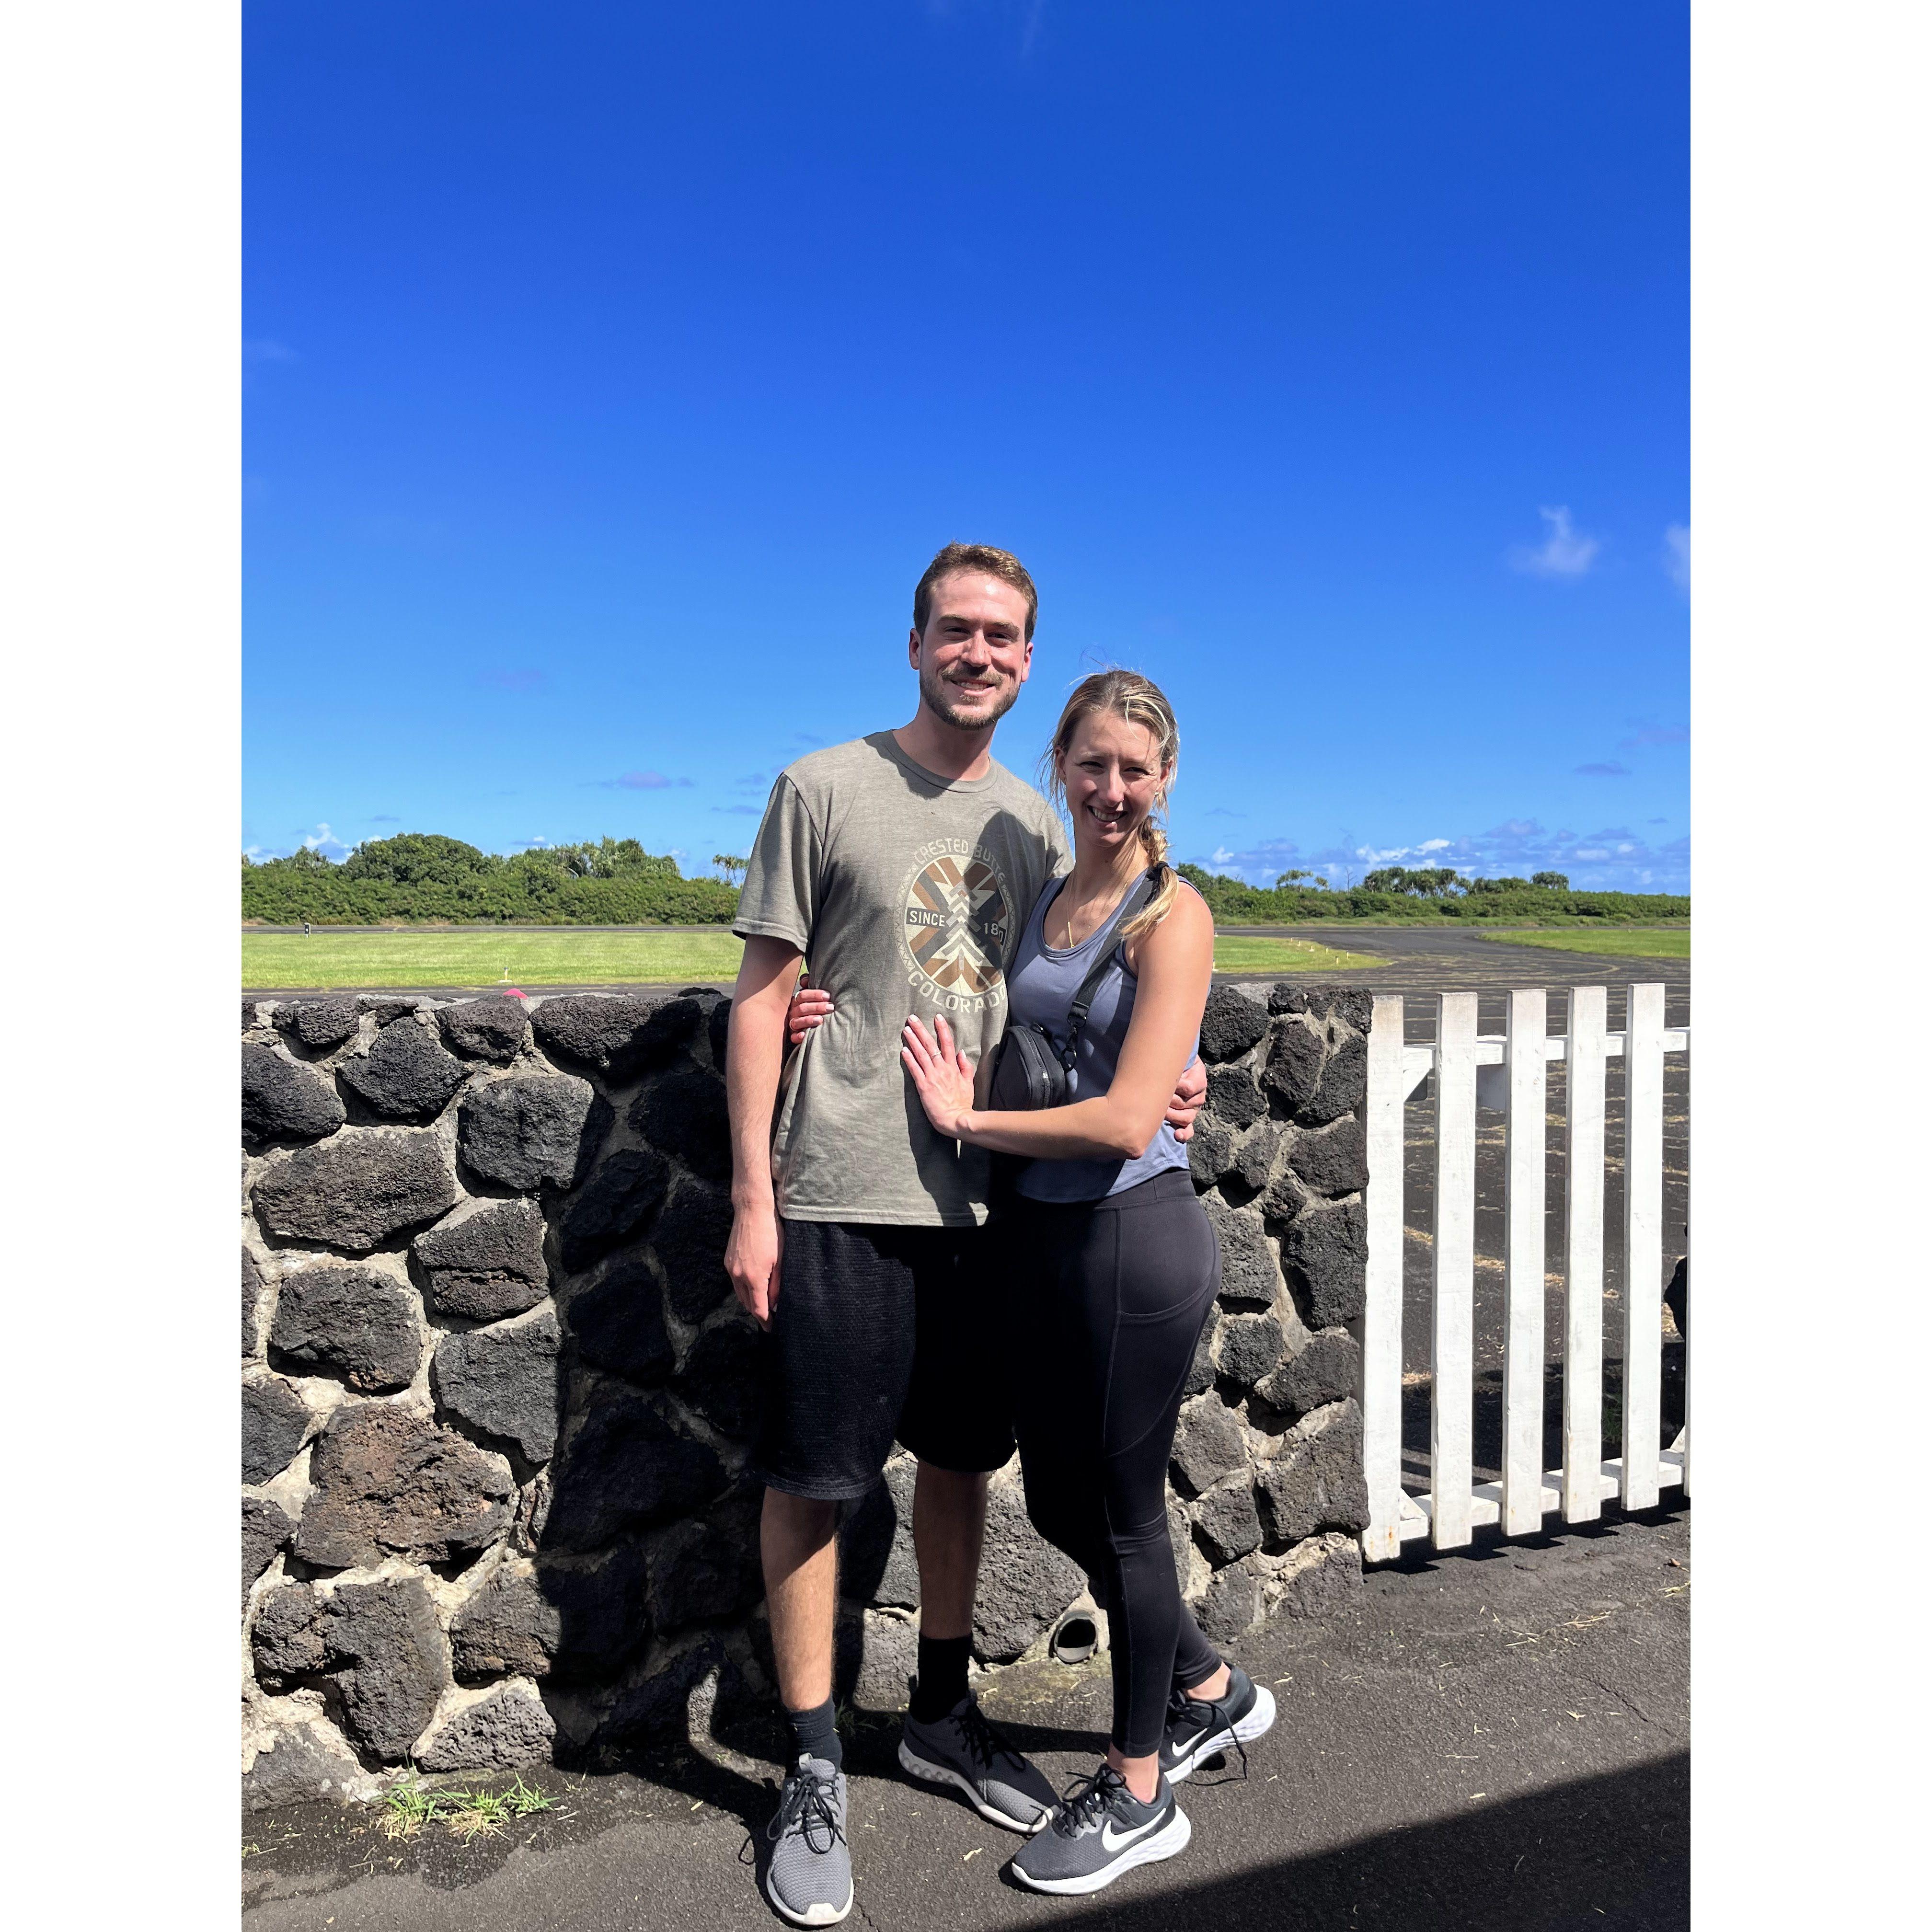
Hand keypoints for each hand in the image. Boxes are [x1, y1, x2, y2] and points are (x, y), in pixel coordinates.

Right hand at [725, 1201, 783, 1327]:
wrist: (751, 1211)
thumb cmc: (771, 1233)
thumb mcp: (781, 1260)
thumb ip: (777, 1285)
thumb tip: (775, 1304)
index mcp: (754, 1277)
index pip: (758, 1309)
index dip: (765, 1321)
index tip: (772, 1328)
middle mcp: (739, 1276)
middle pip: (747, 1304)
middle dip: (758, 1313)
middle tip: (769, 1318)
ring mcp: (731, 1268)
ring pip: (739, 1294)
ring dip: (750, 1301)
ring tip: (762, 1305)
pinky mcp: (727, 1261)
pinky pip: (735, 1282)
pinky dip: (744, 1289)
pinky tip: (753, 1287)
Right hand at [786, 982, 833, 1045]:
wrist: (804, 1022)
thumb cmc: (810, 1006)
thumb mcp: (810, 995)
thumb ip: (808, 986)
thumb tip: (805, 979)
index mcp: (797, 1000)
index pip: (803, 995)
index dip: (815, 995)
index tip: (828, 996)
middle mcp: (793, 1011)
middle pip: (802, 1008)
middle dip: (817, 1007)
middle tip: (830, 1007)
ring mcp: (792, 1023)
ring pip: (797, 1022)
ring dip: (808, 1020)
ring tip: (820, 1020)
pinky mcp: (792, 1035)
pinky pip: (792, 1037)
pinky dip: (797, 1036)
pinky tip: (804, 1035)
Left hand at [900, 1014, 977, 1139]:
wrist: (957, 1119)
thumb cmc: (963, 1103)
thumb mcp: (969, 1083)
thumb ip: (965, 1067)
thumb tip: (961, 1052)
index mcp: (953, 1067)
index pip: (948, 1043)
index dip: (942, 1029)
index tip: (937, 1017)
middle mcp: (942, 1068)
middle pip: (931, 1045)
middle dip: (921, 1030)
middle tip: (912, 1018)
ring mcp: (932, 1076)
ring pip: (921, 1054)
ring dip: (912, 1041)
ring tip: (906, 1029)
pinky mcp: (924, 1086)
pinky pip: (915, 1069)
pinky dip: (909, 1059)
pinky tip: (903, 1050)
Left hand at [1165, 1058, 1205, 1142]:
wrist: (1179, 1068)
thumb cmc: (1175, 1062)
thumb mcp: (1180, 1058)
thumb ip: (1175, 1062)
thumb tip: (1162, 1065)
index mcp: (1199, 1080)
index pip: (1188, 1088)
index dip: (1175, 1086)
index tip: (1162, 1081)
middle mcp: (1198, 1096)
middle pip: (1185, 1104)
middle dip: (1169, 1102)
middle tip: (1155, 1097)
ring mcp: (1193, 1109)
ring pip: (1186, 1117)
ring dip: (1172, 1116)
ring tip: (1160, 1112)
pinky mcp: (1187, 1118)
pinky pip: (1189, 1129)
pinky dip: (1184, 1134)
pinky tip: (1177, 1135)